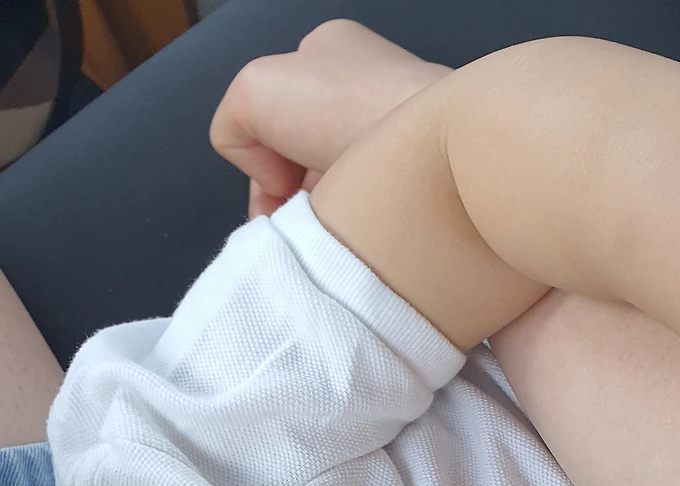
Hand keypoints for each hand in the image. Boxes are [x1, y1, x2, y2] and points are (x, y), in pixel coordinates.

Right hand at [209, 19, 448, 218]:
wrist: (445, 149)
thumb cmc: (355, 107)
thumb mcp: (254, 92)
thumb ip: (234, 126)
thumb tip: (270, 182)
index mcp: (332, 56)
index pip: (275, 117)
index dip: (263, 163)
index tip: (275, 194)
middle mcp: (371, 91)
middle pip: (306, 160)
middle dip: (295, 195)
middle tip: (300, 217)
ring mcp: (401, 136)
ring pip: (340, 192)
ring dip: (327, 216)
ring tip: (336, 226)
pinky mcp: (425, 182)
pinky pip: (376, 215)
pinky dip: (360, 231)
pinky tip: (363, 235)